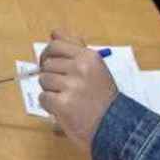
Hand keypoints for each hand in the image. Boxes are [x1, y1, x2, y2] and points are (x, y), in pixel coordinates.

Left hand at [36, 30, 119, 144]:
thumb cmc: (103, 98)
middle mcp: (80, 68)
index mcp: (88, 56)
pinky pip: (43, 98)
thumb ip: (75, 48)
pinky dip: (49, 106)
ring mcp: (72, 86)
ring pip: (44, 81)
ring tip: (66, 99)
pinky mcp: (63, 104)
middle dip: (51, 77)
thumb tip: (54, 32)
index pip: (56, 45)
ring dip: (51, 91)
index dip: (48, 55)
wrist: (115, 126)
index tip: (49, 63)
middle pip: (47, 65)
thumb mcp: (95, 68)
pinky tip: (62, 109)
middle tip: (64, 88)